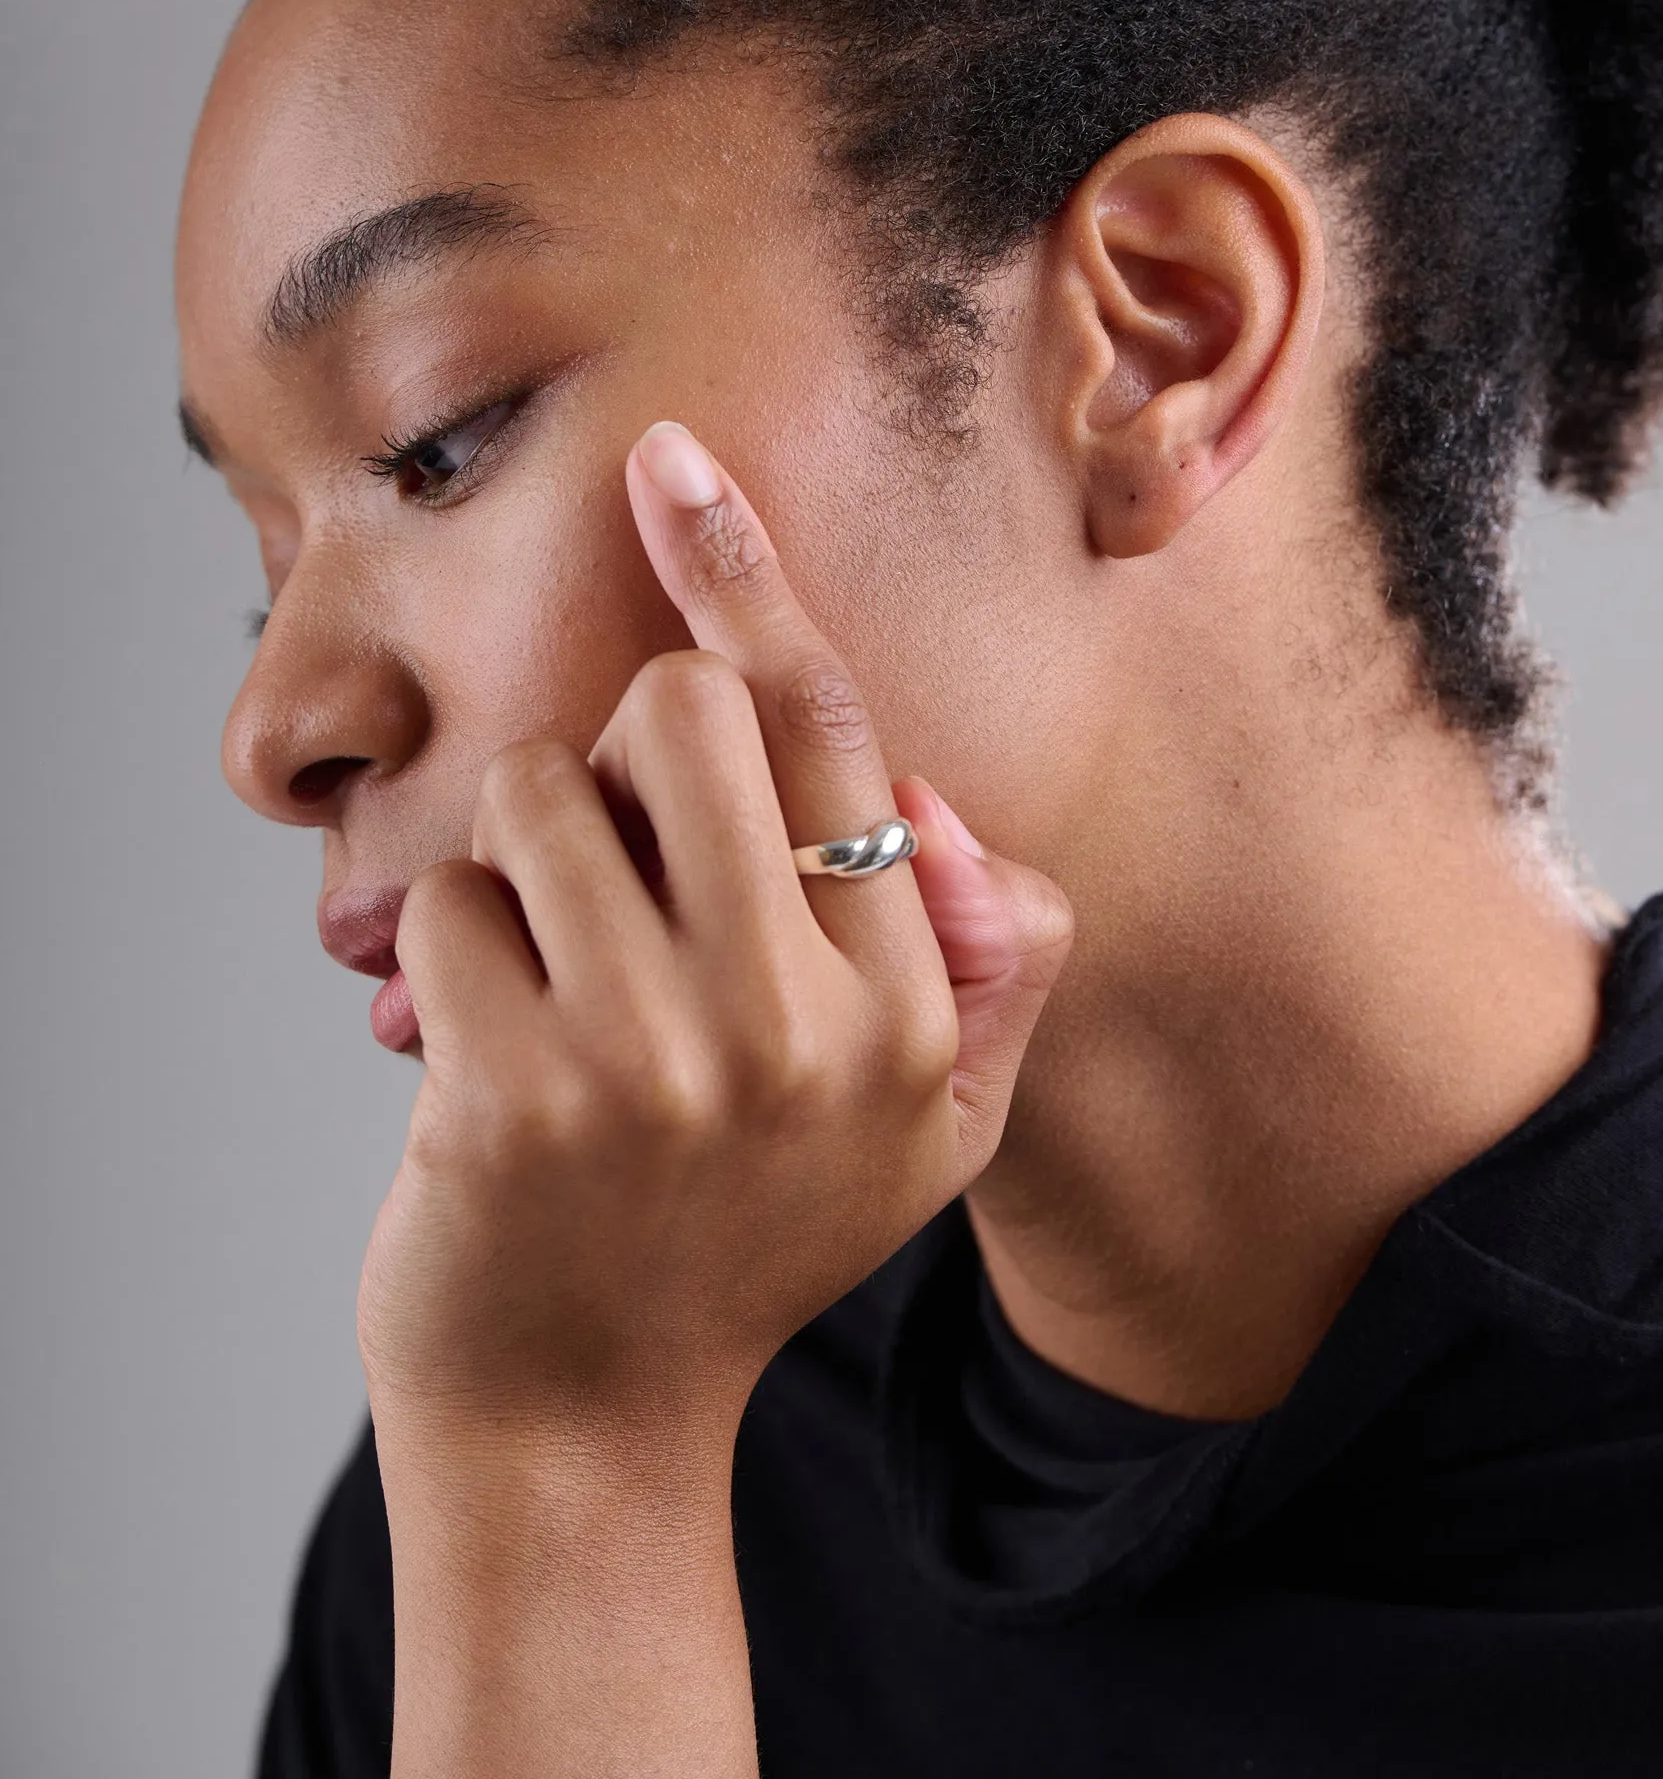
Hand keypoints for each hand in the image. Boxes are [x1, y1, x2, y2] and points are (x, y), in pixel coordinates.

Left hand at [357, 421, 1072, 1443]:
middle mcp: (801, 1024)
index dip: (742, 575)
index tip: (668, 460)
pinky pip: (448, 892)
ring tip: (555, 984)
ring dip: (528, 862)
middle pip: (680, 713)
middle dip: (623, 758)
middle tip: (617, 878)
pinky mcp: (515, 1096)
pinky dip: (445, 951)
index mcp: (908, 1009)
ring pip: (545, 789)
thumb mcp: (931, 1130)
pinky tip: (481, 1055)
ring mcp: (656, 1063)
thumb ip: (994, 962)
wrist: (582, 1426)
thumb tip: (939, 803)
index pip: (830, 731)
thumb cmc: (745, 1239)